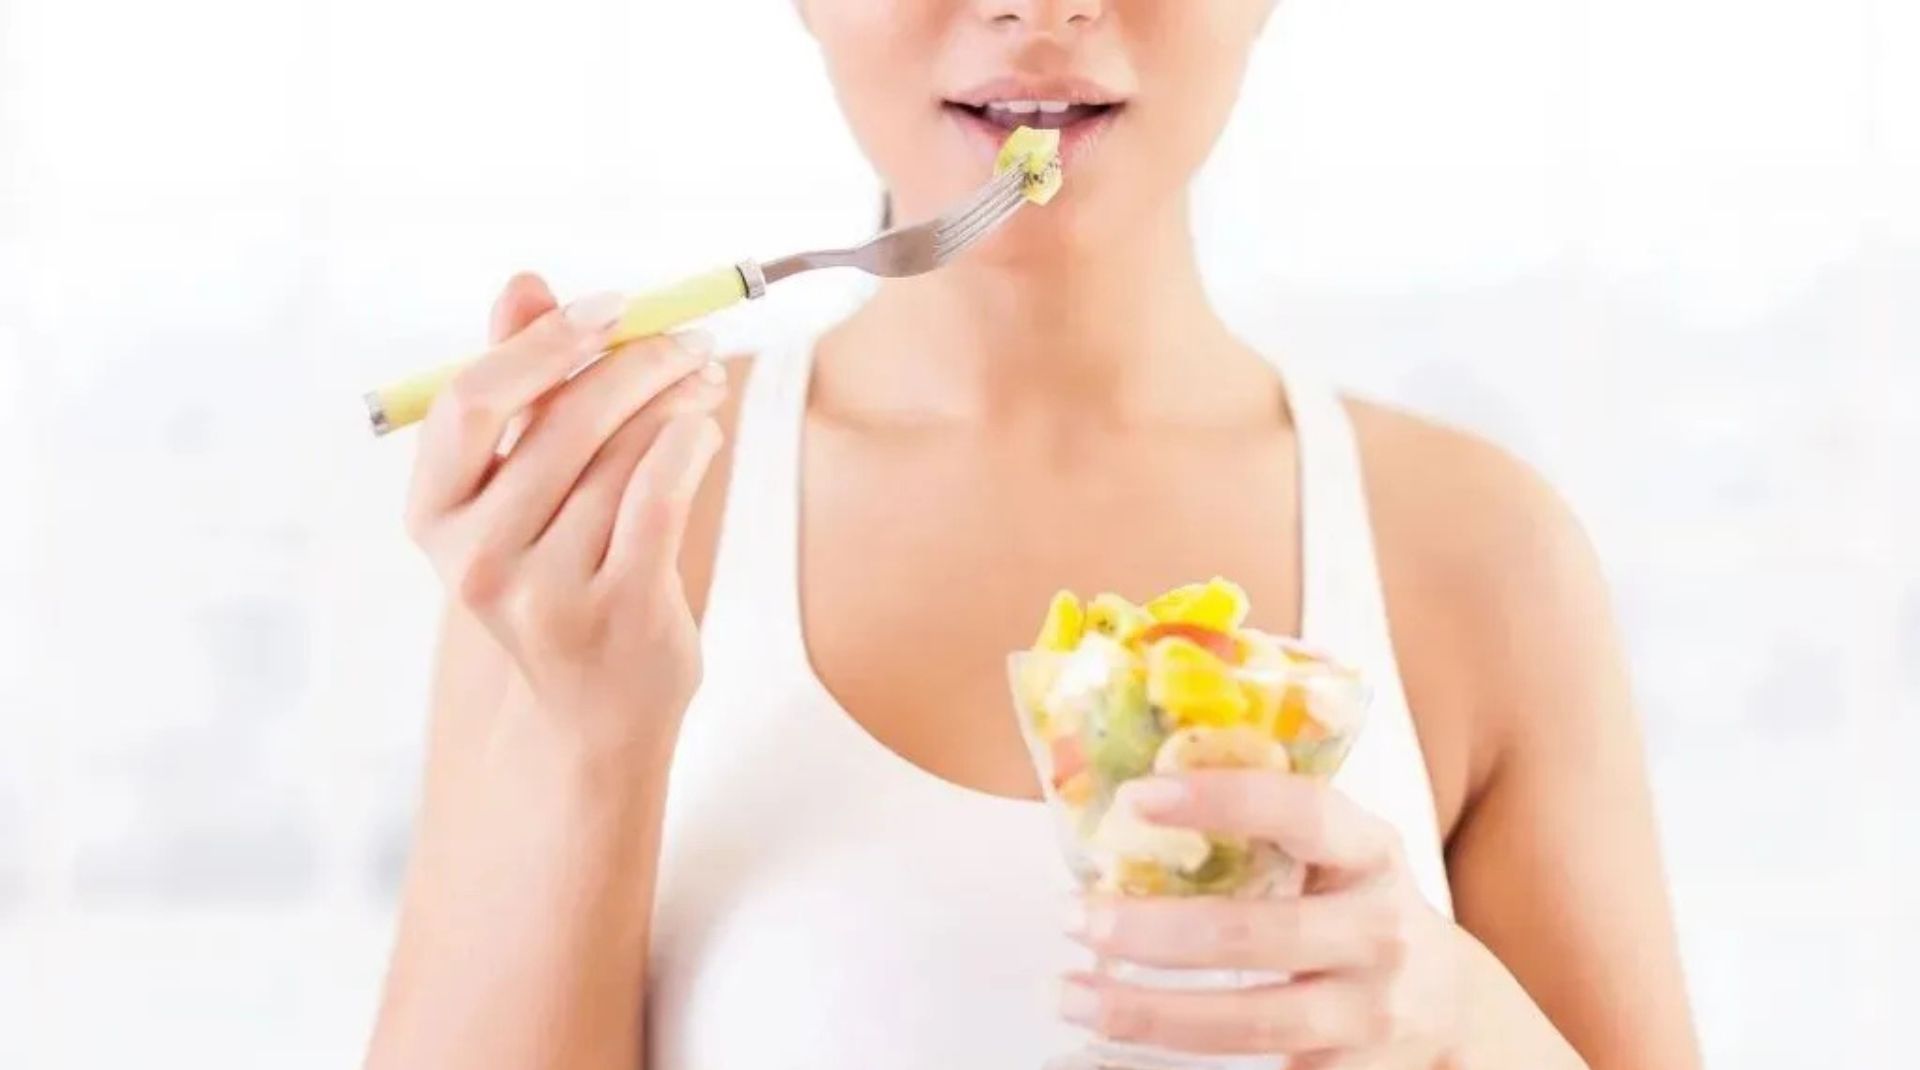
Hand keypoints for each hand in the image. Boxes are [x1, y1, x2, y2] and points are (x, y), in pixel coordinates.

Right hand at [404, 273, 726, 754]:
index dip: (542, 341)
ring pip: (624, 454)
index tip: (610, 305)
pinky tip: (704, 429)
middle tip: (689, 337)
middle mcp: (476, 556)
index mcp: (433, 514)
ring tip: (703, 381)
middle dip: (636, 361)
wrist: (591, 712)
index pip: (473, 400)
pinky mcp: (619, 612)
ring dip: (675, 400)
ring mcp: (546, 591)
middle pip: (563, 419)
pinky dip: (690, 444)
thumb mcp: (519, 491)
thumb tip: (525, 282)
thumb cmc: (556, 578)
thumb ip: (520, 389)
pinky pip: (662, 495)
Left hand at [1061, 770, 1472, 1069]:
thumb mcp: (1339, 851)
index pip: (1303, 813)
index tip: (1136, 796)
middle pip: (1256, 934)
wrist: (1448, 1008)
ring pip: (1248, 1022)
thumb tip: (1127, 792)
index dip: (1221, 800)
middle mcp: (1377, 932)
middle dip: (1153, 930)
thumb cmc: (1354, 905)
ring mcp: (1365, 1013)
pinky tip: (1112, 1042)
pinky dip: (1173, 1060)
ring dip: (1146, 1010)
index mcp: (1370, 853)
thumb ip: (1265, 823)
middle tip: (1072, 915)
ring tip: (1069, 992)